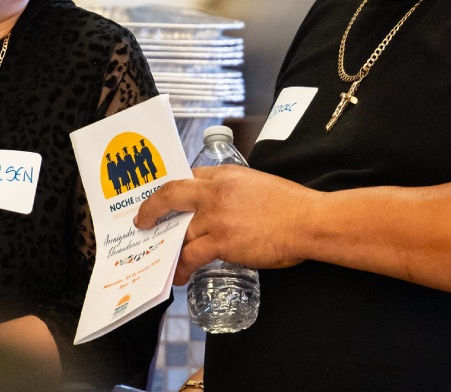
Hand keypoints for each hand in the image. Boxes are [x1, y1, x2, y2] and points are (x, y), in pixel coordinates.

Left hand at [134, 165, 317, 284]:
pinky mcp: (220, 241)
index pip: (189, 176)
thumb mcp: (257, 184)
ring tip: (162, 259)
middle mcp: (215, 191)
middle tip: (143, 220)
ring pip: (179, 231)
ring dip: (168, 247)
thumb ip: (235, 191)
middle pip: (170, 195)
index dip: (173, 189)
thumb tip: (224, 207)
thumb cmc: (290, 205)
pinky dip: (181, 267)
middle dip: (151, 208)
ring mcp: (215, 216)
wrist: (307, 221)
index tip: (164, 199)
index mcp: (225, 174)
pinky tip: (178, 276)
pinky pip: (190, 255)